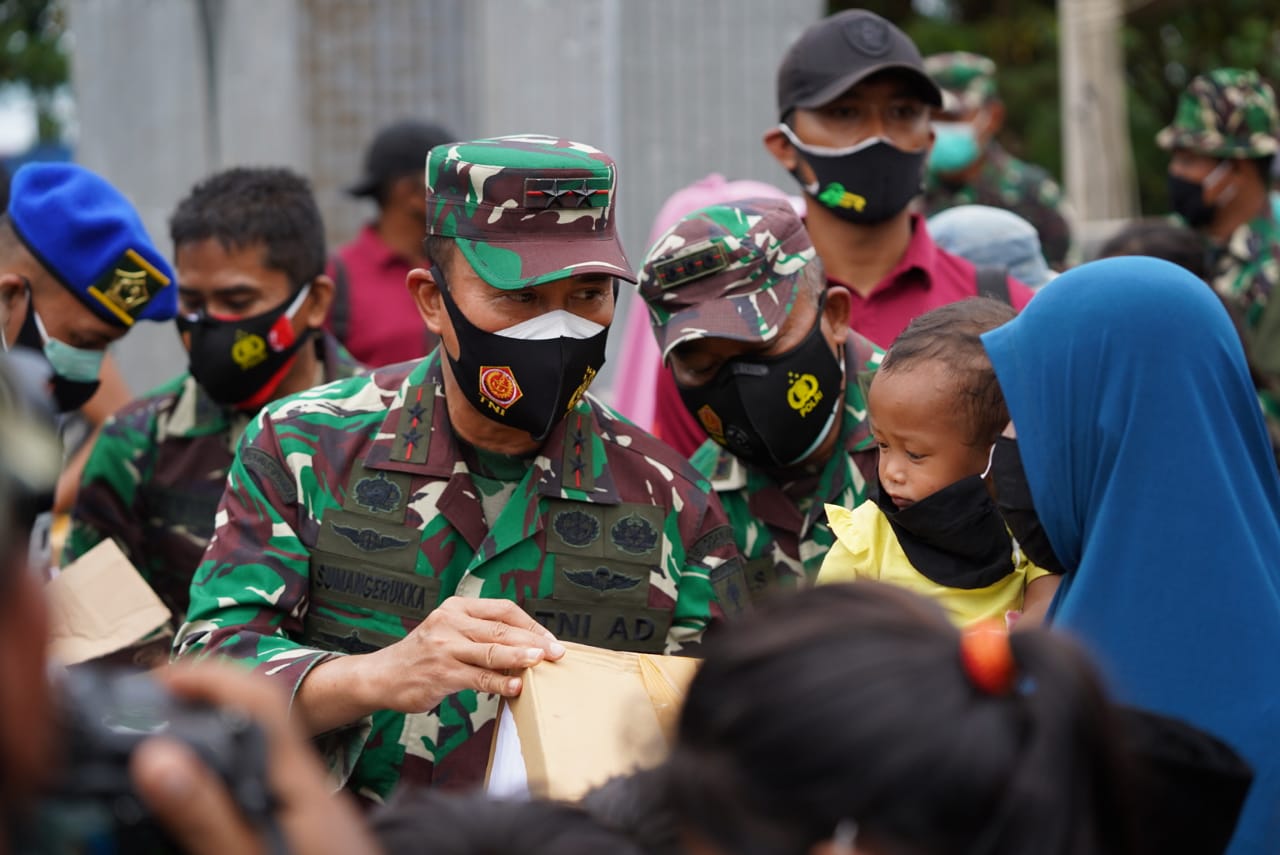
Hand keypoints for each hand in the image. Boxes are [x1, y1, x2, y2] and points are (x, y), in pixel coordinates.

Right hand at [130, 663, 378, 854]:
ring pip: (261, 748)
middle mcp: (311, 786)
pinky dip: (227, 770)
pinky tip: (199, 793)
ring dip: (213, 733)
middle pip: (259, 717)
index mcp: (302, 785)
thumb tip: (157, 756)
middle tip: (143, 713)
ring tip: (158, 746)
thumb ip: (208, 816)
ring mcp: (312, 806)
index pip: (260, 701)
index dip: (208, 677)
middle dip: (203, 699)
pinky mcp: (308, 826)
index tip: (153, 682)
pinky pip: (264, 779)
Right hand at [366, 596, 565, 713]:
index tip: (551, 638)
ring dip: (520, 657)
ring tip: (541, 661)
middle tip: (557, 651)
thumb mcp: (449, 631)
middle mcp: (450, 623)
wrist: (382, 676)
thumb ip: (481, 633)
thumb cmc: (425, 655)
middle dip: (533, 641)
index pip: (503, 609)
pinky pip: (477, 678)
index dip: (530, 624)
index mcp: (456, 608)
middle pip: (500, 629)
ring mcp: (444, 648)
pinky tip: (515, 688)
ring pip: (491, 651)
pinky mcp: (440, 674)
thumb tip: (527, 646)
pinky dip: (499, 683)